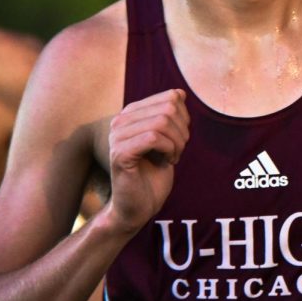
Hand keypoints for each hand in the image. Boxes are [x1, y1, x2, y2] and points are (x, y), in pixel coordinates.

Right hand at [106, 89, 189, 234]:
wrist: (137, 208)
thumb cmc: (152, 176)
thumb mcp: (168, 141)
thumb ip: (170, 117)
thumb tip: (179, 92)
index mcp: (130, 114)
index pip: (169, 97)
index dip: (184, 118)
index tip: (180, 139)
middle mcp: (120, 121)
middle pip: (168, 108)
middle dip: (182, 131)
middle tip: (178, 151)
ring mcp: (117, 136)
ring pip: (161, 122)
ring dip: (177, 142)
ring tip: (173, 157)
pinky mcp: (120, 153)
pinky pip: (153, 138)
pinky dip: (169, 149)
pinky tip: (167, 162)